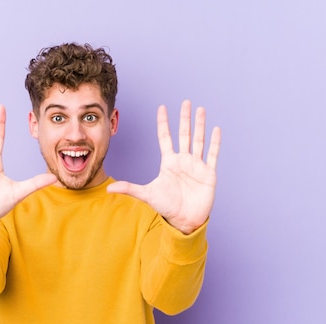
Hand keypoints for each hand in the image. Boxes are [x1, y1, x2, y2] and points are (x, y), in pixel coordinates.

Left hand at [107, 100, 220, 233]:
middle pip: (184, 134)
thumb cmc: (166, 207)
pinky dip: (215, 142)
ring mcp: (196, 166)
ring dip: (200, 125)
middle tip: (186, 102)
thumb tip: (108, 188)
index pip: (166, 137)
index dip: (164, 123)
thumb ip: (129, 188)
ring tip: (201, 109)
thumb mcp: (147, 194)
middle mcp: (183, 161)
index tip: (162, 107)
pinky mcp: (208, 173)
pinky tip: (216, 129)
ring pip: (199, 140)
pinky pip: (212, 154)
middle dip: (185, 118)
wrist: (184, 220)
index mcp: (169, 162)